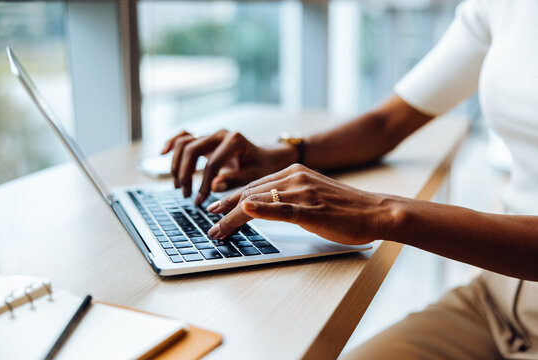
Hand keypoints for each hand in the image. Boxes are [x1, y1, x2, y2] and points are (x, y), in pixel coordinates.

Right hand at [161, 129, 298, 204]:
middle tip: (186, 195)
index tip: (200, 200)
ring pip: (184, 142)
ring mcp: (211, 134)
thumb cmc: (262, 167)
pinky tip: (162, 153)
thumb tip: (213, 185)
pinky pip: (184, 136)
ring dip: (176, 164)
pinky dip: (172, 143)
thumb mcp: (254, 176)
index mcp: (234, 141)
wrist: (267, 156)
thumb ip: (234, 179)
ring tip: (179, 186)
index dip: (203, 184)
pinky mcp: (205, 138)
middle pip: (191, 150)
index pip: (211, 163)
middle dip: (185, 174)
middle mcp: (220, 134)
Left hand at [207, 164, 398, 244]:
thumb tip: (265, 206)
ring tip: (217, 229)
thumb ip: (289, 196)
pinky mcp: (311, 208)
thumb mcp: (313, 194)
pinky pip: (281, 208)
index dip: (232, 199)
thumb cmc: (346, 207)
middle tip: (210, 220)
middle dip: (226, 208)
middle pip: (251, 192)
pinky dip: (261, 209)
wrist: (376, 210)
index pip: (254, 186)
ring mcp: (303, 192)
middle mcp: (295, 177)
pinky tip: (245, 211)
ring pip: (259, 201)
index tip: (217, 209)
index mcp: (294, 172)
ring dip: (233, 216)